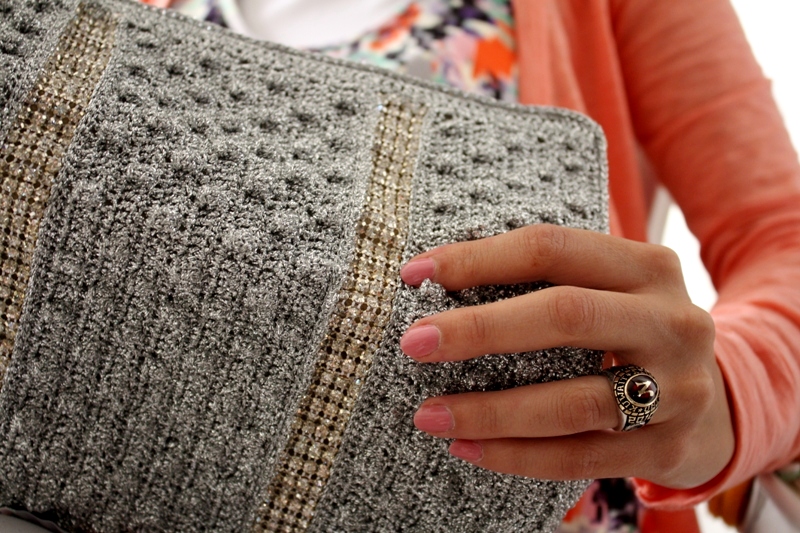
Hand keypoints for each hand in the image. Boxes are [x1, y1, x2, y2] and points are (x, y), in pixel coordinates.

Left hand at [399, 224, 733, 488]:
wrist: (719, 402)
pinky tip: (467, 448)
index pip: (552, 249)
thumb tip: (439, 281)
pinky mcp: (667, 447)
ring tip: (427, 413)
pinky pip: (579, 457)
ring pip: (569, 401)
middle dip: (479, 329)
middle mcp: (672, 321)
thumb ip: (549, 282)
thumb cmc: (634, 333)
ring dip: (489, 410)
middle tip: (414, 342)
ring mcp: (677, 389)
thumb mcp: (613, 291)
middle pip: (564, 314)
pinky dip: (517, 456)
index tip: (416, 273)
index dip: (478, 258)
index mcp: (649, 267)